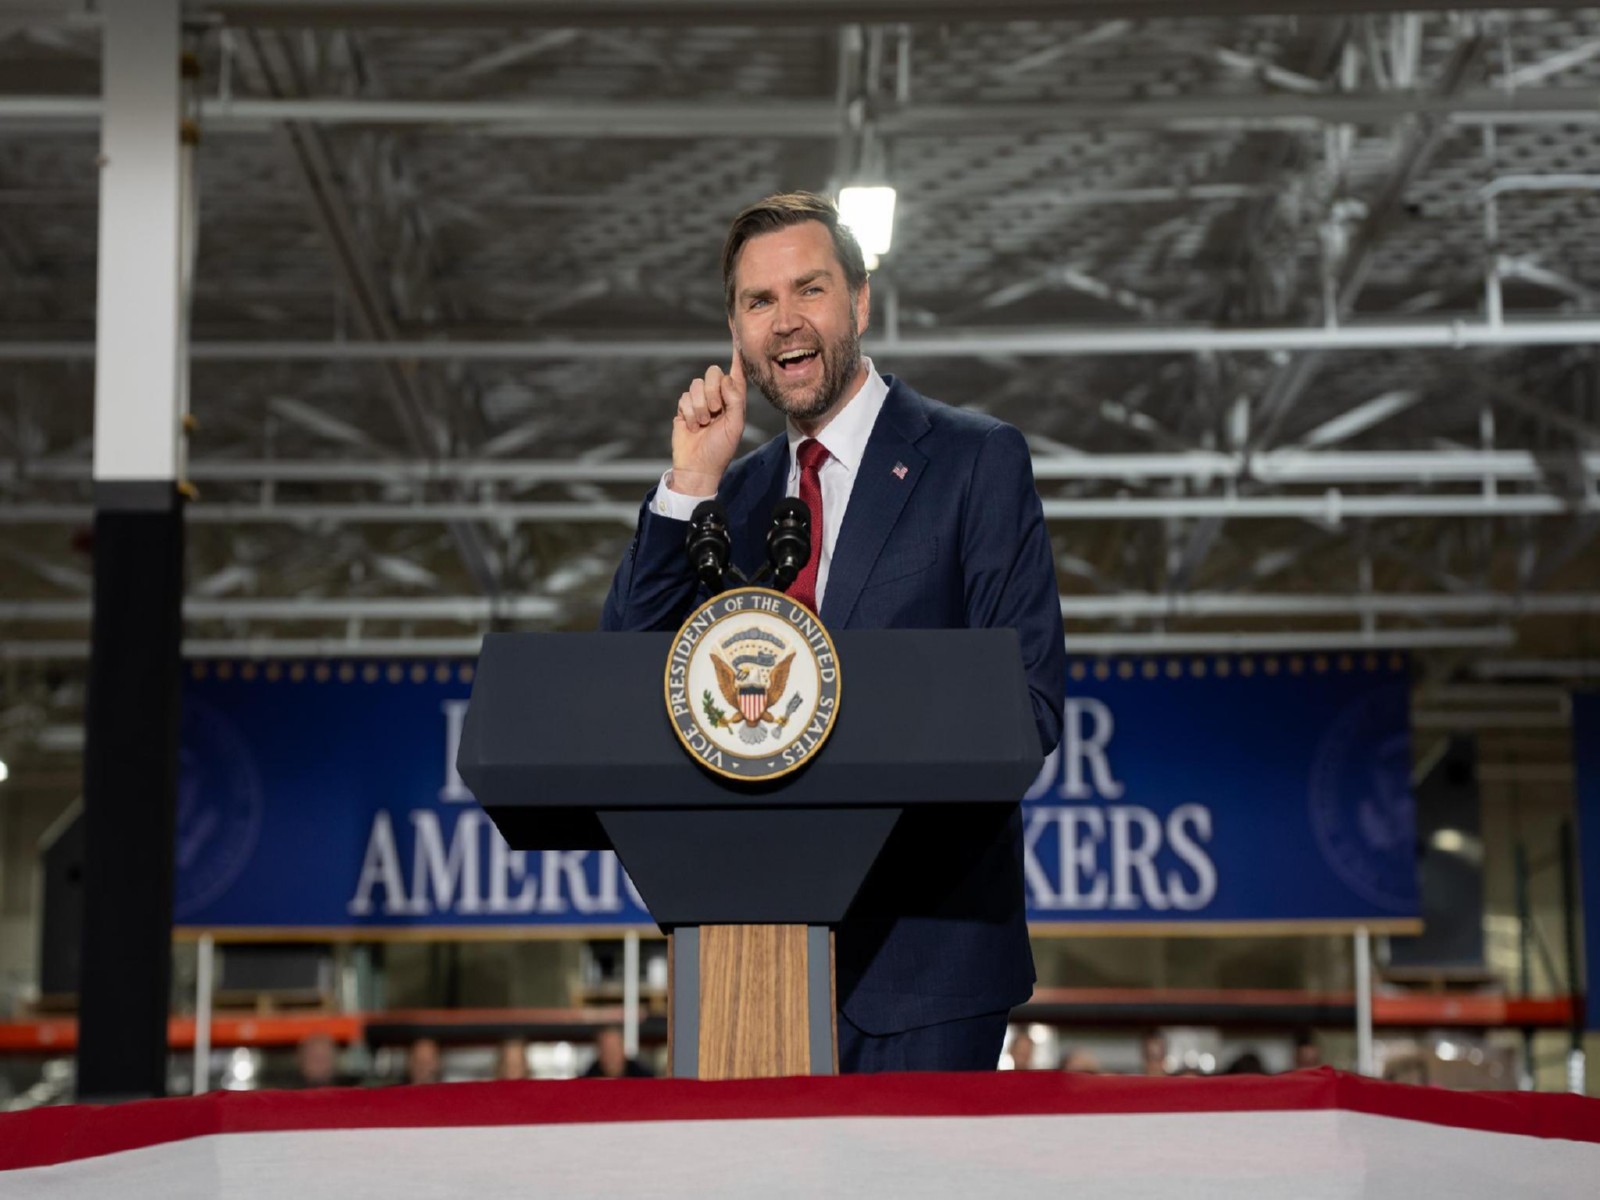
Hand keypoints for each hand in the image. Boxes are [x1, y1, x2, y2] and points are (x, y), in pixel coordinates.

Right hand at [669, 350, 746, 495]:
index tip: (737, 332)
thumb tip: (728, 378)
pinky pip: (685, 398)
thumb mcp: (735, 425)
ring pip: (696, 385)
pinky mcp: (685, 408)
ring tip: (704, 424)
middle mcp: (718, 396)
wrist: (698, 467)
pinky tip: (693, 427)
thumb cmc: (721, 449)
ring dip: (701, 407)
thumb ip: (735, 400)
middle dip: (713, 393)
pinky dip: (690, 413)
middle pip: (713, 373)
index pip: (737, 371)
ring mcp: (700, 401)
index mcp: (734, 399)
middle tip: (715, 413)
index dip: (736, 353)